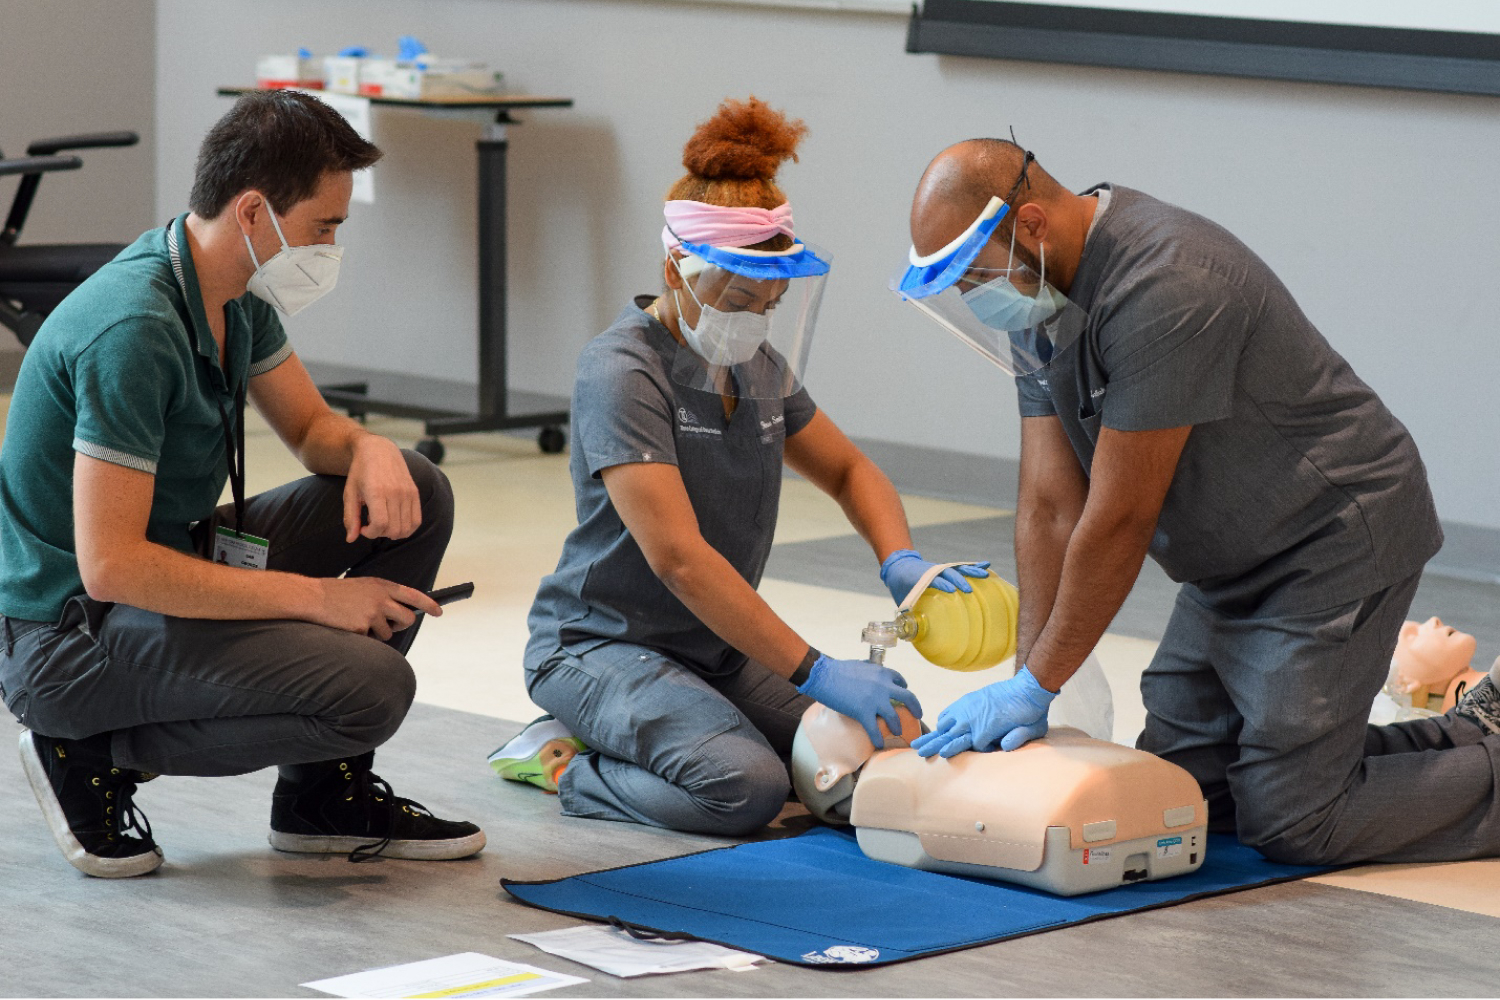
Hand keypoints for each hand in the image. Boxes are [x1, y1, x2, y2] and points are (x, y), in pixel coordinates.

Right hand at [312, 577, 441, 639]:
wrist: (315, 597)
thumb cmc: (339, 593)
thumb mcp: (366, 587)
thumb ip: (384, 595)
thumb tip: (402, 611)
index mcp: (383, 586)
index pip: (413, 595)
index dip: (429, 604)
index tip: (439, 612)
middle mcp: (381, 599)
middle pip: (407, 619)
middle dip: (402, 626)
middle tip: (391, 625)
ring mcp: (373, 613)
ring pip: (388, 633)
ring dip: (377, 632)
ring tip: (359, 620)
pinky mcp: (362, 627)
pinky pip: (371, 639)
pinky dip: (363, 637)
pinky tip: (350, 626)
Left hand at [344, 436, 421, 543]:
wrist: (379, 449)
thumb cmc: (360, 471)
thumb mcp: (350, 493)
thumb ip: (350, 517)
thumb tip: (351, 539)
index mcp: (377, 492)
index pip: (380, 524)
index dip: (370, 533)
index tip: (363, 527)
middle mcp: (395, 492)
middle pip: (394, 529)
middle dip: (381, 534)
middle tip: (372, 524)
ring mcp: (407, 492)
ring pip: (406, 528)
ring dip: (393, 532)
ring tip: (383, 521)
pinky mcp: (415, 493)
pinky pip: (416, 521)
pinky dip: (407, 528)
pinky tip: (395, 522)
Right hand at [797, 654, 921, 744]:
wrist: (823, 676)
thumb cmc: (837, 668)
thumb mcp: (861, 665)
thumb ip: (871, 670)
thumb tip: (872, 672)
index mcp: (882, 673)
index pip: (900, 681)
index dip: (904, 688)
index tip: (904, 694)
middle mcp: (883, 686)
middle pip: (908, 698)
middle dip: (915, 708)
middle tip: (917, 715)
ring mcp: (875, 700)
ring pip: (894, 716)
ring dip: (897, 726)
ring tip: (897, 731)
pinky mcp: (863, 712)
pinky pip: (874, 729)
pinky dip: (878, 738)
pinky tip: (879, 744)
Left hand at [879, 548, 990, 605]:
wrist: (900, 568)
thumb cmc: (902, 588)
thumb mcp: (903, 601)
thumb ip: (908, 614)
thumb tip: (912, 632)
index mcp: (920, 579)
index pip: (932, 580)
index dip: (941, 584)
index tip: (950, 591)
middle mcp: (933, 572)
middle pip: (947, 573)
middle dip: (958, 580)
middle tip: (968, 590)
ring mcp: (941, 570)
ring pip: (956, 569)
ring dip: (971, 571)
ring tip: (985, 576)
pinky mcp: (946, 570)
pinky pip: (960, 568)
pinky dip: (973, 566)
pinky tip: (987, 566)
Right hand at [911, 666, 1055, 757]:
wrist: (1028, 687)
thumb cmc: (1031, 713)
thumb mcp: (1032, 728)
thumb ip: (1018, 738)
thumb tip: (1005, 746)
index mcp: (986, 728)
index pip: (971, 747)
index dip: (971, 753)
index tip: (965, 755)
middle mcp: (973, 718)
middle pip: (948, 736)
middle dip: (934, 746)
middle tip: (919, 752)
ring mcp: (969, 708)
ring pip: (946, 724)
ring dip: (935, 733)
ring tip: (921, 742)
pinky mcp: (969, 700)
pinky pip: (950, 711)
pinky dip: (943, 719)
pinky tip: (939, 726)